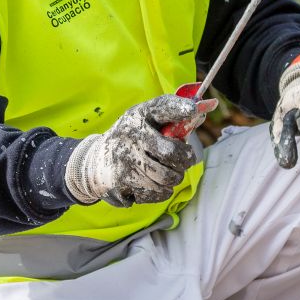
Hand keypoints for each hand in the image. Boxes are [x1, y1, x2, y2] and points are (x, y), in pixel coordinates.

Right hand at [65, 95, 200, 207]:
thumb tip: (204, 110)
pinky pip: (156, 192)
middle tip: (184, 161)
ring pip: (166, 177)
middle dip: (184, 161)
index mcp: (139, 114)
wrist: (94, 161)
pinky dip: (161, 191)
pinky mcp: (121, 180)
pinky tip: (154, 183)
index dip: (179, 108)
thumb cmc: (131, 139)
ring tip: (169, 173)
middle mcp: (130, 134)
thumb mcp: (145, 122)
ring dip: (173, 178)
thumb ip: (171, 119)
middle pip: (170, 153)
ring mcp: (124, 158)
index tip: (192, 109)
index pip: (162, 107)